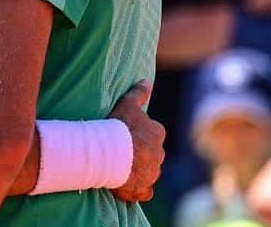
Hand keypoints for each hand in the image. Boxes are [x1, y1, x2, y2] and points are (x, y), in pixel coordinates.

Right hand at [108, 80, 164, 202]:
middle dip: (140, 152)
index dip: (139, 133)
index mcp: (157, 133)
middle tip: (122, 150)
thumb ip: (139, 93)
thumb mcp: (128, 104)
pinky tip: (129, 187)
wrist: (111, 153)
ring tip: (120, 166)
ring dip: (138, 170)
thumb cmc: (119, 126)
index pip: (152, 132)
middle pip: (151, 153)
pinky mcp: (143, 189)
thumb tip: (147, 80)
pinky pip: (144, 191)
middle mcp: (159, 154)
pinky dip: (139, 190)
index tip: (127, 133)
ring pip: (148, 171)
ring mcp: (152, 173)